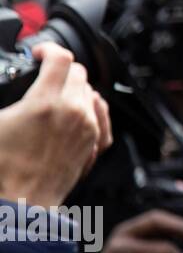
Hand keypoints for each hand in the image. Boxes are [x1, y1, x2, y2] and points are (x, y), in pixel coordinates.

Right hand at [0, 44, 110, 206]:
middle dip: (60, 69)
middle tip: (43, 75)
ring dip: (74, 88)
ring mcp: (88, 127)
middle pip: (77, 72)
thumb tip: (2, 85)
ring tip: (55, 95)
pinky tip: (79, 108)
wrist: (19, 203)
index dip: (48, 49)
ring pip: (89, 91)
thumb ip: (2, 99)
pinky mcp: (94, 143)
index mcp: (45, 102)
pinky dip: (91, 106)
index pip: (61, 57)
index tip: (39, 53)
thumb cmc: (2, 169)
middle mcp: (73, 111)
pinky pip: (101, 113)